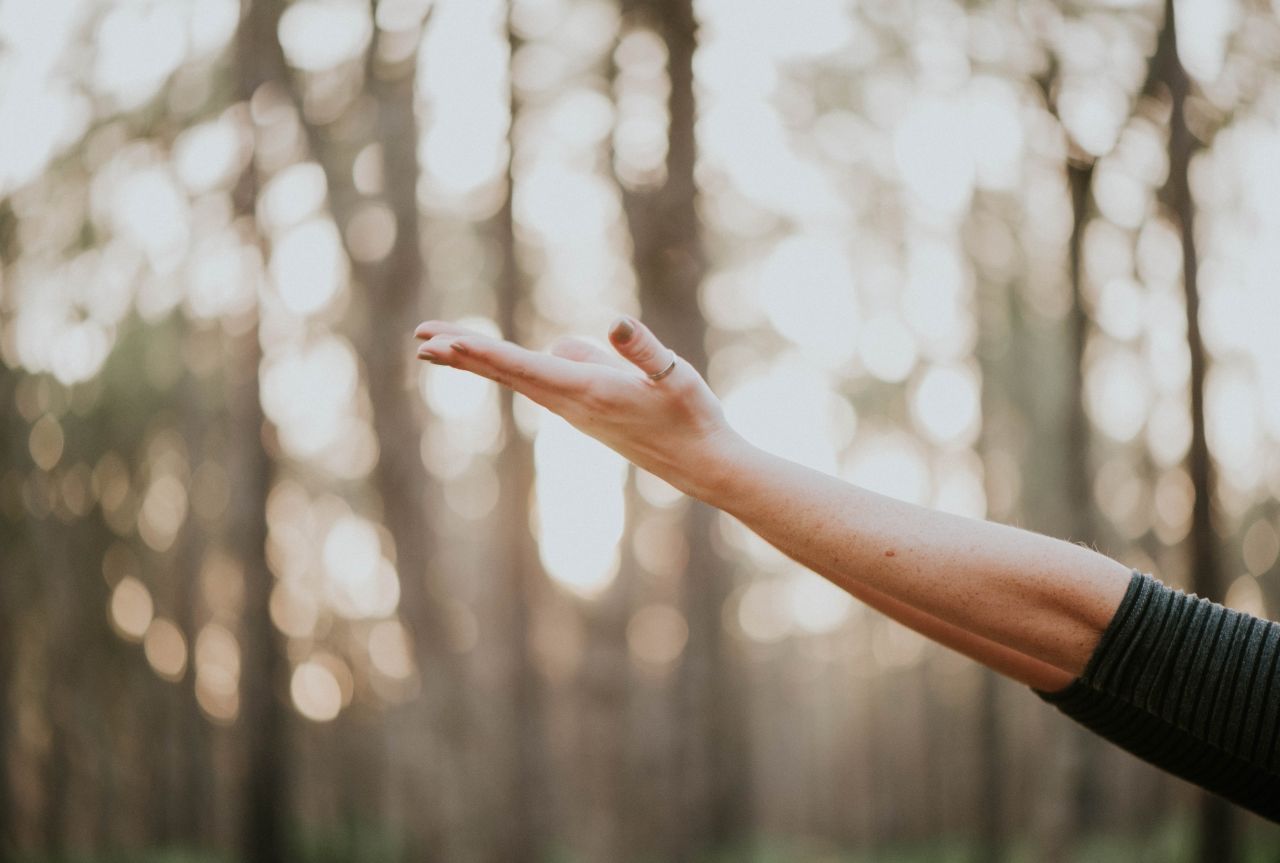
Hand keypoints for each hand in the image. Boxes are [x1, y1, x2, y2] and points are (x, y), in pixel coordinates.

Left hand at [413, 316, 744, 498]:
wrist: (703, 465)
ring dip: (479, 360)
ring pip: (518, 378)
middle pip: (507, 373)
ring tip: (442, 345)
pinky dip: (507, 368)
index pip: (524, 367)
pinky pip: (537, 382)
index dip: (481, 352)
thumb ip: (644, 350)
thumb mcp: (675, 376)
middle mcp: (572, 404)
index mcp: (588, 391)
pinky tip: (502, 359)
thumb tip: (614, 324)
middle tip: (420, 340)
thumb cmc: (693, 418)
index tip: (443, 343)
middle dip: (463, 355)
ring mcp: (576, 410)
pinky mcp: (585, 411)